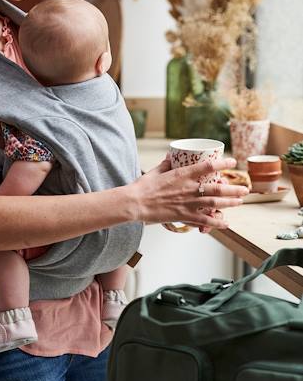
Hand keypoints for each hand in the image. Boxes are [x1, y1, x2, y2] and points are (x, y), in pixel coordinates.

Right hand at [132, 157, 247, 230]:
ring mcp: (188, 203)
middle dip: (234, 188)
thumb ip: (166, 164)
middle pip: (218, 188)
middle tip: (244, 188)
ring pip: (215, 203)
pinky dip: (217, 222)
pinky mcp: (185, 216)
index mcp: (183, 175)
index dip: (223, 164)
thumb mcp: (156, 171)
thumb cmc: (143, 186)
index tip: (233, 162)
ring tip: (240, 201)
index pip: (208, 166)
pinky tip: (226, 223)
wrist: (135, 203)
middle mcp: (189, 189)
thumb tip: (170, 157)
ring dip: (230, 202)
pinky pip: (205, 220)